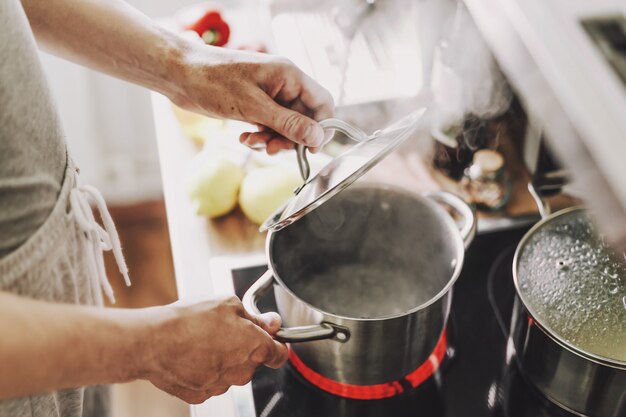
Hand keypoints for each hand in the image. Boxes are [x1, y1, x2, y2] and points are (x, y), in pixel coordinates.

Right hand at [143, 296, 287, 403]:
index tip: (270, 337)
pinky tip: (192, 354)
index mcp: (255, 348)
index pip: (280, 354)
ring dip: (224, 358)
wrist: (153, 342)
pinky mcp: (201, 395)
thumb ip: (256, 317)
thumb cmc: (190, 320)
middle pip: (253, 361)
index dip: (276, 343)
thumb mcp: (229, 303)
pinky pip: (211, 381)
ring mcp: (221, 386)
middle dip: (244, 346)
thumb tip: (272, 323)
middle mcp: (242, 372)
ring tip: (202, 339)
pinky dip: (205, 369)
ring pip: (231, 372)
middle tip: (224, 329)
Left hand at [171, 44, 333, 153]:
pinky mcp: (256, 103)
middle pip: (304, 118)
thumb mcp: (254, 108)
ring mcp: (270, 94)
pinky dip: (261, 135)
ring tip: (252, 142)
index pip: (323, 103)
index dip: (320, 128)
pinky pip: (270, 125)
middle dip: (290, 138)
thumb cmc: (213, 82)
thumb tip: (317, 138)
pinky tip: (244, 138)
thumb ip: (288, 124)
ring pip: (286, 125)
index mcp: (289, 75)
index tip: (309, 149)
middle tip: (272, 149)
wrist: (180, 75)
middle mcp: (283, 84)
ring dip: (273, 139)